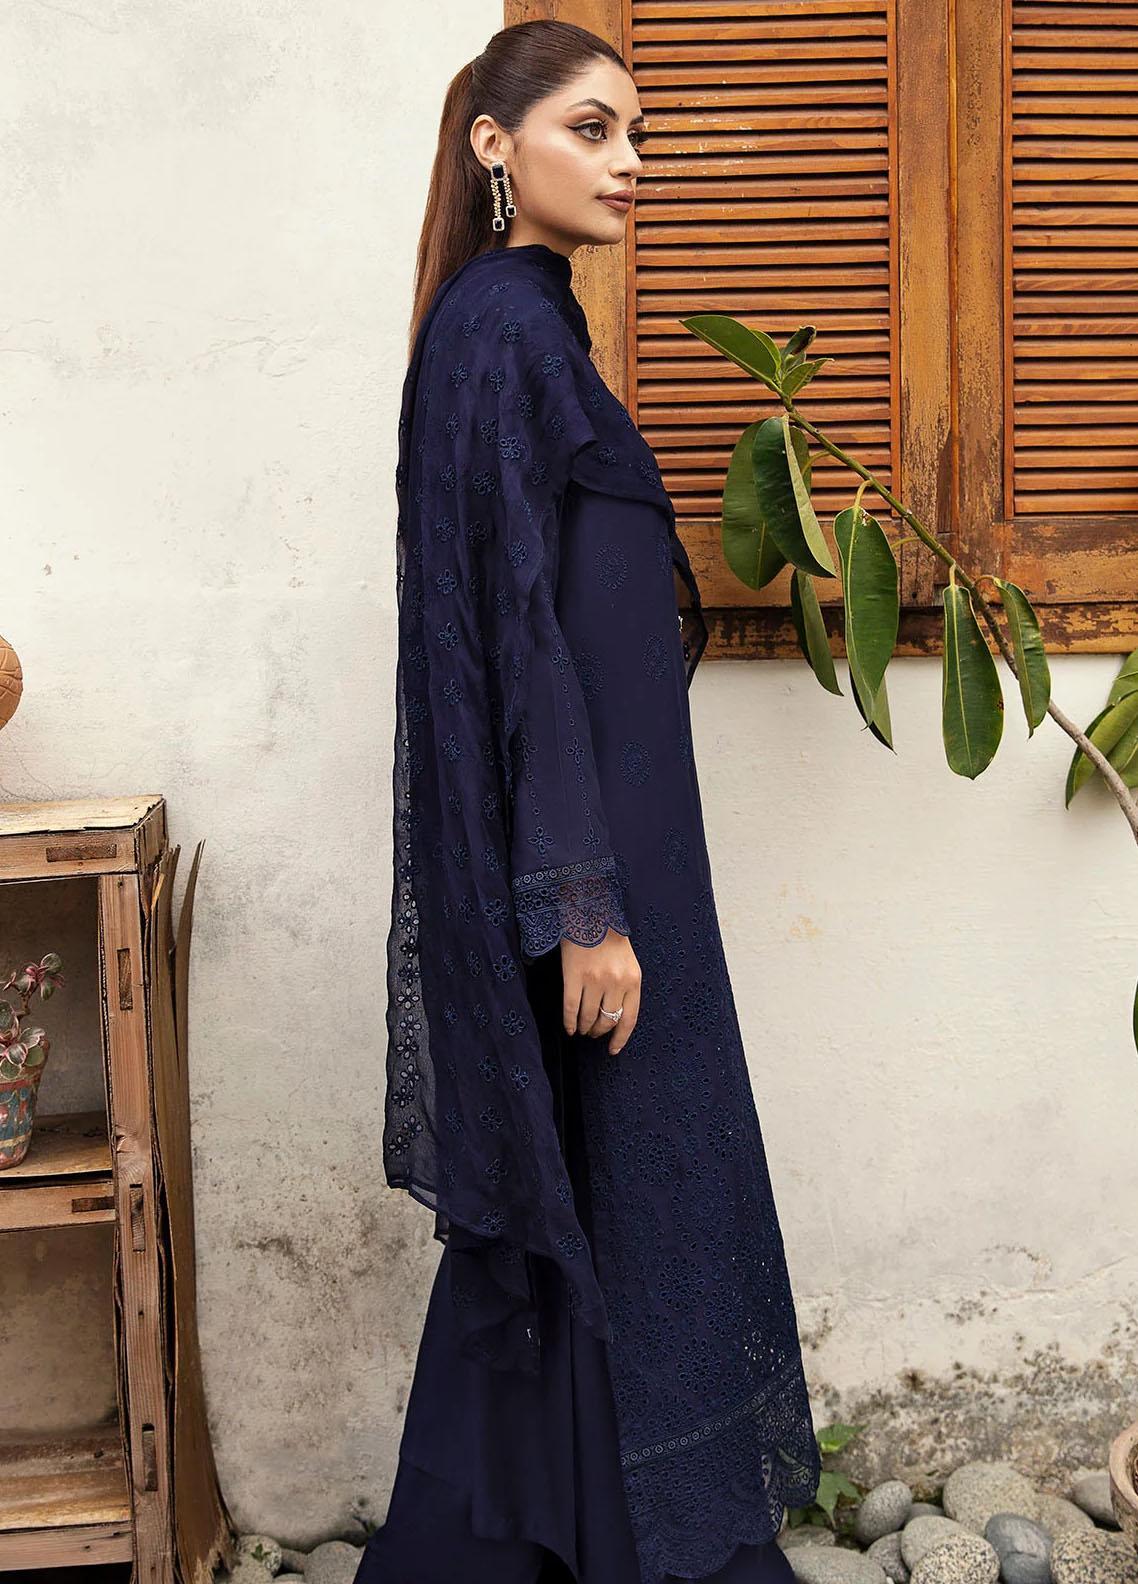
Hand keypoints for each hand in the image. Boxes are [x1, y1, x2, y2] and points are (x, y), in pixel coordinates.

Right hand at [560, 929, 640, 1054]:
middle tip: (592, 1033)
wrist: (590, 913)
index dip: (620, 1038)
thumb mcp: (628, 962)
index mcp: (633, 980)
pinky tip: (568, 1028)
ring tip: (581, 1030)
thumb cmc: (610, 939)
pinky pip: (571, 1008)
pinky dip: (569, 1022)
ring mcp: (594, 980)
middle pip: (607, 1021)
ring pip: (588, 1017)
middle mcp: (616, 982)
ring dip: (584, 1028)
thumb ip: (626, 987)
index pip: (629, 1019)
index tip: (613, 1050)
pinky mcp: (573, 977)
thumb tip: (616, 1017)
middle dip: (599, 1032)